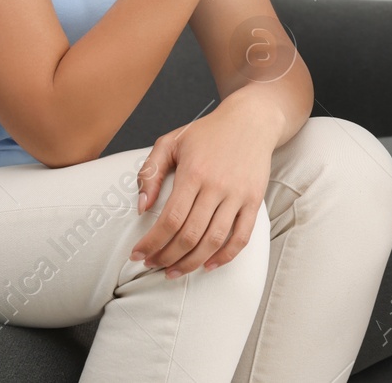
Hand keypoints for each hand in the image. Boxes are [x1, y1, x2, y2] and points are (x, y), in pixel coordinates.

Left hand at [129, 106, 274, 277]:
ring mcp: (238, 195)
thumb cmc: (207, 132)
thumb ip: (150, 172)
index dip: (151, 243)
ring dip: (191, 263)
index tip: (137, 254)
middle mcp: (217, 186)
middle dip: (166, 257)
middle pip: (190, 235)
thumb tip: (142, 208)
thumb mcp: (171, 142)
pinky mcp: (254, 200)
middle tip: (152, 265)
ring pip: (214, 241)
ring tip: (174, 271)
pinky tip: (208, 265)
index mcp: (193, 172)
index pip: (170, 219)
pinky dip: (225, 257)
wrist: (251, 120)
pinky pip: (242, 237)